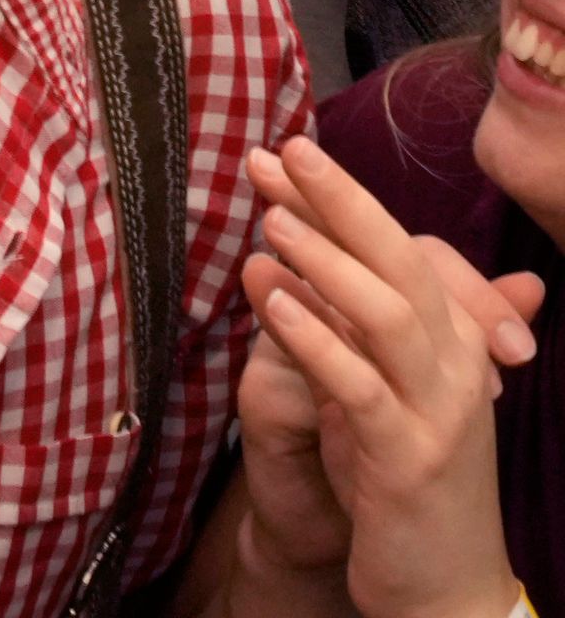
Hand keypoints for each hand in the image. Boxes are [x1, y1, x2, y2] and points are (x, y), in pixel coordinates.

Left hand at [235, 136, 534, 617]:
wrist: (444, 585)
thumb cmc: (407, 475)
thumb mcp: (389, 386)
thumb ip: (363, 319)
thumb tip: (296, 247)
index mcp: (456, 339)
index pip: (404, 249)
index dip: (343, 200)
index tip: (281, 154)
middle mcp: (457, 365)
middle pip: (403, 262)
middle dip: (340, 203)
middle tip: (278, 153)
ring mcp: (437, 412)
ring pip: (388, 315)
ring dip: (327, 262)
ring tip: (270, 221)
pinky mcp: (406, 459)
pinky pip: (362, 387)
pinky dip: (317, 339)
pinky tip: (271, 304)